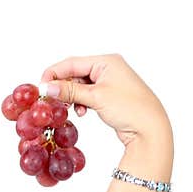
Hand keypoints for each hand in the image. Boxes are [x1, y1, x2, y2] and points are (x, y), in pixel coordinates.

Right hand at [39, 53, 170, 147]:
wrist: (151, 130)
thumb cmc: (129, 109)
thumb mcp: (96, 98)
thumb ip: (70, 91)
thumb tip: (46, 87)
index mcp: (108, 62)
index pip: (73, 62)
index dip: (54, 73)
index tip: (41, 86)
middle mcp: (111, 68)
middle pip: (76, 73)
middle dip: (65, 87)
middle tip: (54, 100)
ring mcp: (112, 82)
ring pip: (82, 85)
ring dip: (74, 96)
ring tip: (73, 108)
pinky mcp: (113, 96)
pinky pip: (91, 95)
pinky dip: (83, 102)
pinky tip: (84, 112)